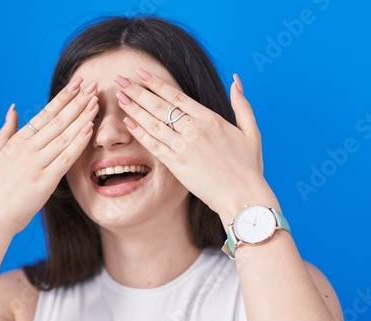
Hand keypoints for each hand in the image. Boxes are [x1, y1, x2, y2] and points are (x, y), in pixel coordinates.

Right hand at [0, 77, 99, 235]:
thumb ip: (5, 131)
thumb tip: (13, 108)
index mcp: (18, 141)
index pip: (45, 113)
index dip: (63, 97)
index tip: (77, 83)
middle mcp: (28, 149)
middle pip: (58, 120)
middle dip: (77, 101)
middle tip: (93, 84)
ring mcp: (36, 164)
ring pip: (64, 135)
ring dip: (82, 117)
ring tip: (96, 101)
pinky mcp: (45, 181)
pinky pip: (65, 158)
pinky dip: (78, 142)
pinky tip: (90, 129)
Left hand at [113, 68, 274, 222]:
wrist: (242, 195)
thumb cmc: (248, 167)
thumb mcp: (251, 131)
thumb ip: (242, 104)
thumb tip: (235, 80)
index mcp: (210, 118)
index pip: (176, 95)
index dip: (156, 83)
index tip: (141, 73)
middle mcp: (194, 129)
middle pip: (160, 105)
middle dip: (138, 91)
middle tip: (121, 80)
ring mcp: (183, 147)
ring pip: (153, 123)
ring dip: (134, 109)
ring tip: (119, 96)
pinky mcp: (177, 164)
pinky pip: (154, 145)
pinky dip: (140, 133)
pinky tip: (128, 123)